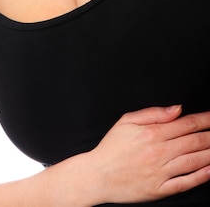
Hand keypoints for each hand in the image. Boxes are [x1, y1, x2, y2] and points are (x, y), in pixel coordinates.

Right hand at [90, 105, 209, 203]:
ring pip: (194, 161)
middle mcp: (159, 152)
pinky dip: (201, 176)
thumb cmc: (111, 148)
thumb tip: (176, 109)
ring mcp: (161, 172)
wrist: (98, 175)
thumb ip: (152, 113)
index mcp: (151, 133)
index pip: (186, 124)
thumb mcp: (126, 121)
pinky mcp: (161, 189)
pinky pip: (186, 182)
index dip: (205, 120)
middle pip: (194, 141)